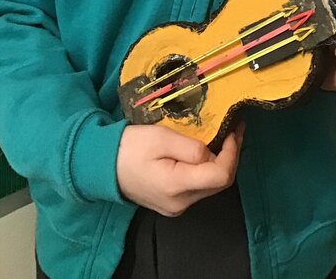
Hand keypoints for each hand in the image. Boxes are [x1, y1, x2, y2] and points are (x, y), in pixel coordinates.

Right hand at [115, 122, 243, 216]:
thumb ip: (191, 147)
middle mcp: (181, 203)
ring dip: (220, 162)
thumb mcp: (161, 138)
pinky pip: (198, 188)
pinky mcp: (172, 204)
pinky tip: (208, 152)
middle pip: (219, 183)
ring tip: (224, 136)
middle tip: (234, 129)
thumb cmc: (129, 148)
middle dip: (230, 155)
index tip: (234, 130)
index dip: (233, 152)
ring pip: (210, 186)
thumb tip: (212, 154)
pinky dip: (207, 170)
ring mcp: (176, 207)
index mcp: (177, 186)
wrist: (101, 166)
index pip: (221, 175)